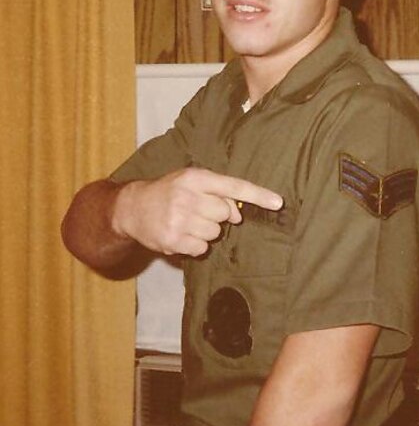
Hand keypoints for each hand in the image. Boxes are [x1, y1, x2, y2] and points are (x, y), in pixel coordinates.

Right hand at [112, 168, 282, 256]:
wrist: (132, 208)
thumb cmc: (168, 192)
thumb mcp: (190, 182)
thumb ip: (217, 193)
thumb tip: (238, 215)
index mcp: (194, 178)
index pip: (233, 186)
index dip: (258, 195)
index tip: (278, 202)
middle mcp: (187, 196)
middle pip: (225, 213)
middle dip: (217, 215)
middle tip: (198, 211)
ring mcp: (179, 219)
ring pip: (215, 232)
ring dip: (206, 231)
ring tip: (187, 222)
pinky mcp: (173, 239)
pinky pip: (202, 247)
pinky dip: (195, 244)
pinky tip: (181, 234)